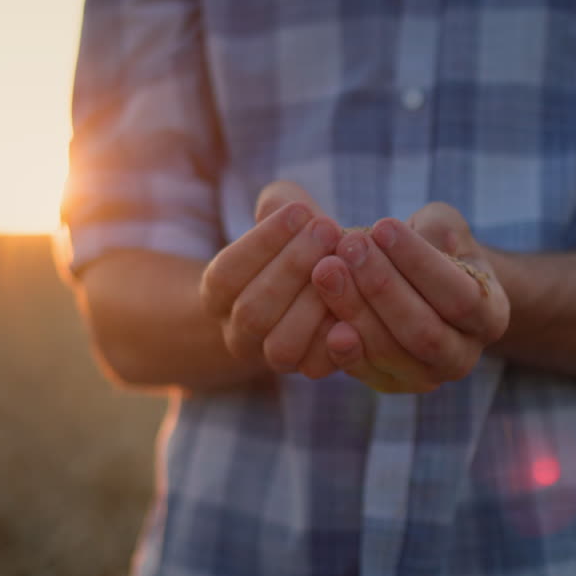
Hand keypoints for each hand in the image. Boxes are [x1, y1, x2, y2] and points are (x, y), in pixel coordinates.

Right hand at [199, 181, 342, 378]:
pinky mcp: (307, 369)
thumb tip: (290, 210)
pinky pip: (317, 365)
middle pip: (252, 312)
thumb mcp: (283, 217)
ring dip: (313, 304)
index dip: (262, 243)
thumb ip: (280, 206)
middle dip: (292, 267)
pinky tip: (357, 300)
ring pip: (280, 346)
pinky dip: (336, 338)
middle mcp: (237, 333)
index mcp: (218, 294)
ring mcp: (270, 357)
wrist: (320, 285)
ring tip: (344, 262)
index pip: (226, 273)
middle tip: (328, 229)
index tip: (300, 210)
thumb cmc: (299, 242)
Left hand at [310, 202, 509, 392]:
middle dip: (381, 286)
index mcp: (490, 315)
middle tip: (348, 247)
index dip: (419, 262)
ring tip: (326, 269)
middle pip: (423, 330)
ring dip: (355, 310)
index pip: (459, 295)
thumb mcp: (444, 229)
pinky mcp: (389, 384)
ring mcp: (426, 377)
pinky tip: (326, 321)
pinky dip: (344, 351)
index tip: (382, 225)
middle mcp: (463, 355)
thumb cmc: (434, 249)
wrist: (416, 286)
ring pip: (390, 352)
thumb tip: (417, 240)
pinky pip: (364, 372)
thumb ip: (438, 230)